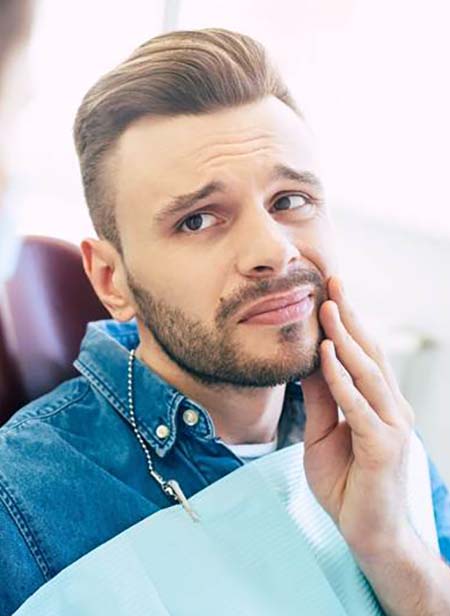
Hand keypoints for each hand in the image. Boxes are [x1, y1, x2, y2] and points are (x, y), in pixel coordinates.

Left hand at [301, 276, 415, 558]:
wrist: (368, 534)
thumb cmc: (346, 484)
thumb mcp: (322, 434)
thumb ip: (319, 399)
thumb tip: (306, 362)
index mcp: (379, 404)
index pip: (364, 354)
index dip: (348, 322)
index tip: (330, 291)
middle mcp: (392, 409)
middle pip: (370, 353)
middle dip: (350, 316)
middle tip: (333, 281)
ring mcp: (392, 427)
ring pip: (368, 373)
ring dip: (347, 338)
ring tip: (329, 307)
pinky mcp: (383, 447)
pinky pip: (358, 407)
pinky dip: (342, 379)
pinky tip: (328, 354)